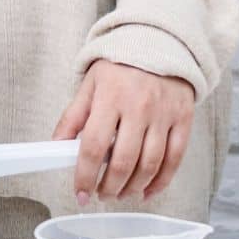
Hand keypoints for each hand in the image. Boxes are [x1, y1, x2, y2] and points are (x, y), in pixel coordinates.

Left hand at [52, 61, 194, 204]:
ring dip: (133, 188)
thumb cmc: (121, 66)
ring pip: (150, 165)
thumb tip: (56, 146)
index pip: (94, 146)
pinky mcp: (183, 120)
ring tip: (120, 194)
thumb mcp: (90, 84)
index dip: (85, 175)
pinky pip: (174, 160)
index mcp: (110, 97)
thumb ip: (73, 116)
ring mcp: (163, 115)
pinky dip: (160, 182)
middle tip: (100, 195)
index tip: (80, 193)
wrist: (160, 44)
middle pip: (124, 161)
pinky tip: (146, 191)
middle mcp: (138, 108)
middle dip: (109, 187)